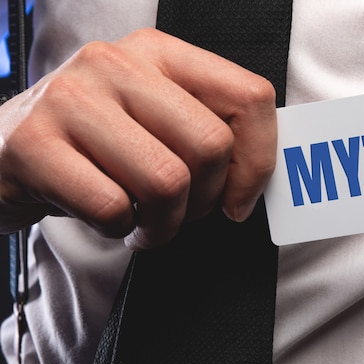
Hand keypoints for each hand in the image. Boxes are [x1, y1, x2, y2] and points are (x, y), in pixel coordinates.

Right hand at [0, 28, 276, 249]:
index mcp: (160, 53)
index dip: (259, 160)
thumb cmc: (96, 146)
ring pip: (167, 182)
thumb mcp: (156, 122)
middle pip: (211, 145)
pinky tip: (108, 219)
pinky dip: (120, 230)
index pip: (249, 96)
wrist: (3, 151)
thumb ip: (208, 134)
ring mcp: (71, 100)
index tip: (240, 199)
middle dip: (205, 201)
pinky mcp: (33, 145)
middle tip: (181, 213)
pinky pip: (113, 208)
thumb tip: (255, 182)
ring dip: (165, 224)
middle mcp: (116, 64)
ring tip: (145, 223)